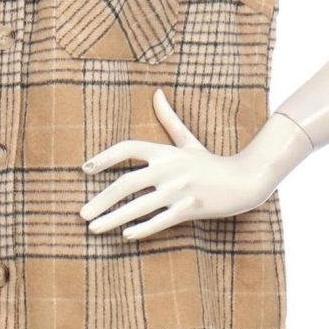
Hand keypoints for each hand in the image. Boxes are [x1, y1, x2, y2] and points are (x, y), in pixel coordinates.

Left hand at [79, 88, 278, 239]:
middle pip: (126, 183)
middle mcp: (169, 169)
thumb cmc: (211, 163)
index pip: (128, 148)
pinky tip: (125, 236)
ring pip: (139, 207)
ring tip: (94, 229)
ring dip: (113, 219)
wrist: (246, 180)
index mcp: (165, 152)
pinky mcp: (190, 209)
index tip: (85, 168)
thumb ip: (169, 120)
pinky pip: (160, 221)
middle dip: (101, 199)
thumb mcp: (189, 142)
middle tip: (82, 213)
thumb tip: (157, 92)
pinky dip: (143, 229)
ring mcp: (179, 190)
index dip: (105, 156)